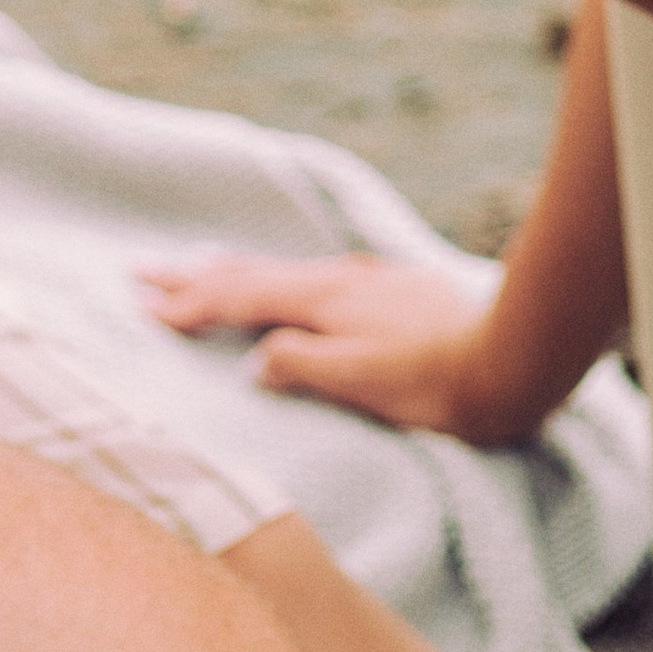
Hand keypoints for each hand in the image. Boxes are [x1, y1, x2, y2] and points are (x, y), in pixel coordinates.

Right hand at [140, 252, 523, 439]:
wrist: (508, 355)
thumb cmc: (436, 383)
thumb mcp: (361, 382)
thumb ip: (301, 364)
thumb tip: (255, 358)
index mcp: (322, 300)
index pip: (240, 299)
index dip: (191, 304)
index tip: (145, 306)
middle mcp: (337, 279)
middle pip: (251, 274)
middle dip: (195, 277)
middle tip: (143, 273)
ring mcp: (364, 280)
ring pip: (280, 271)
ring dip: (231, 272)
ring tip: (199, 268)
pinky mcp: (386, 290)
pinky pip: (308, 276)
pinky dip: (274, 278)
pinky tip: (285, 284)